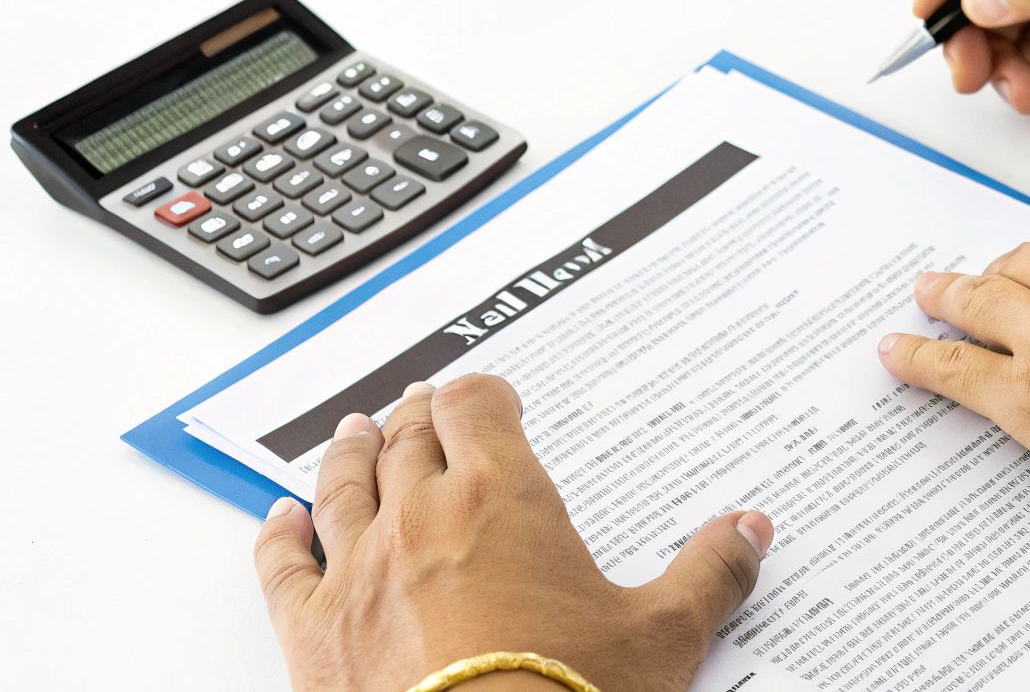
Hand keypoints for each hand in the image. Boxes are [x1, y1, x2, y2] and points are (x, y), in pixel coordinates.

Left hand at [253, 375, 772, 691]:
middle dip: (419, 417)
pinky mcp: (313, 634)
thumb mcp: (663, 637)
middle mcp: (421, 517)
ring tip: (354, 433)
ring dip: (349, 453)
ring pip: (342, 487)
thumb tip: (750, 531)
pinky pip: (283, 568)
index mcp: (503, 496)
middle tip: (423, 406)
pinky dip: (278, 536)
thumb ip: (711, 573)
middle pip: (409, 438)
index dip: (483, 393)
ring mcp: (358, 573)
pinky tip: (278, 518)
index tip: (492, 397)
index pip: (477, 407)